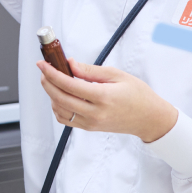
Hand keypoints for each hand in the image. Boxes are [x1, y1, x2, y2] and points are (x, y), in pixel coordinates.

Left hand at [37, 58, 177, 142]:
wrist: (149, 118)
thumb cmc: (137, 94)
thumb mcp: (117, 75)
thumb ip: (91, 71)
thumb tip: (70, 64)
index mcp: (103, 97)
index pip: (69, 85)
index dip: (52, 73)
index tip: (42, 64)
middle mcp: (94, 113)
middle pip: (60, 98)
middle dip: (47, 82)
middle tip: (44, 69)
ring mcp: (91, 123)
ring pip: (60, 110)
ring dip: (51, 94)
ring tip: (52, 80)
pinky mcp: (90, 128)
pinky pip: (66, 119)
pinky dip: (58, 107)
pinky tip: (61, 95)